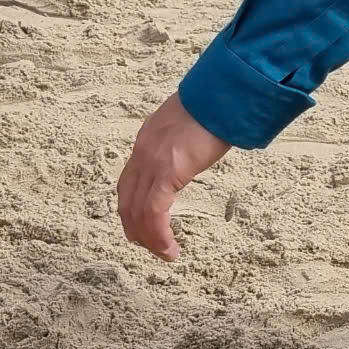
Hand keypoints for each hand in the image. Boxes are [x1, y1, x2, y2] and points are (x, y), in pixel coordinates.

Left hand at [116, 93, 231, 260]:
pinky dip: (158, 235)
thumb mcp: (192, 121)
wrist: (222, 95)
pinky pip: (154, 213)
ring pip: (137, 212)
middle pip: (127, 201)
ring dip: (149, 238)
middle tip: (148, 245)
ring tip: (164, 253)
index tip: (140, 224)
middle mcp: (142, 153)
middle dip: (135, 228)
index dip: (131, 207)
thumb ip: (186, 137)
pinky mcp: (166, 173)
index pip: (129, 182)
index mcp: (148, 140)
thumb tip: (197, 145)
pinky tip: (169, 248)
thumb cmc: (217, 103)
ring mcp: (151, 163)